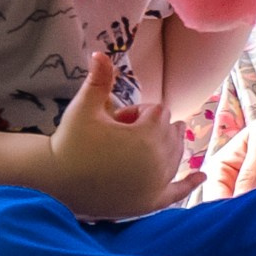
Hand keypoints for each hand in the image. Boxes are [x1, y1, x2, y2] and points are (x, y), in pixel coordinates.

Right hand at [47, 53, 201, 219]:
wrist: (53, 182)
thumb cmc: (69, 142)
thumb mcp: (84, 108)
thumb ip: (99, 80)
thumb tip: (100, 52)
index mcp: (148, 137)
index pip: (159, 113)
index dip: (137, 113)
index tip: (115, 121)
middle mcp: (158, 163)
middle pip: (171, 133)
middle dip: (150, 129)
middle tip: (120, 135)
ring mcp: (155, 185)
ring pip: (177, 156)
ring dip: (167, 146)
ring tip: (144, 144)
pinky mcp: (148, 203)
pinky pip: (176, 193)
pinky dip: (189, 184)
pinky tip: (201, 176)